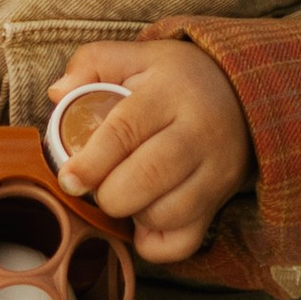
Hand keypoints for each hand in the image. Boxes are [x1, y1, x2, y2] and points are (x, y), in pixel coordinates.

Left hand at [49, 36, 251, 264]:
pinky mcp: (222, 200)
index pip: (126, 131)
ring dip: (134, 214)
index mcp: (171, 93)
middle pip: (148, 177)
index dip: (91, 161)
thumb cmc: (179, 79)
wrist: (244, 95)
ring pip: (167, 214)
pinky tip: (146, 219)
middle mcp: (199, 132)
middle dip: (109, 194)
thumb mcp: (139, 56)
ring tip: (127, 193)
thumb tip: (57, 94)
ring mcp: (216, 170)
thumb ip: (93, 63)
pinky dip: (156, 244)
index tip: (69, 179)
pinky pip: (185, 241)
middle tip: (97, 187)